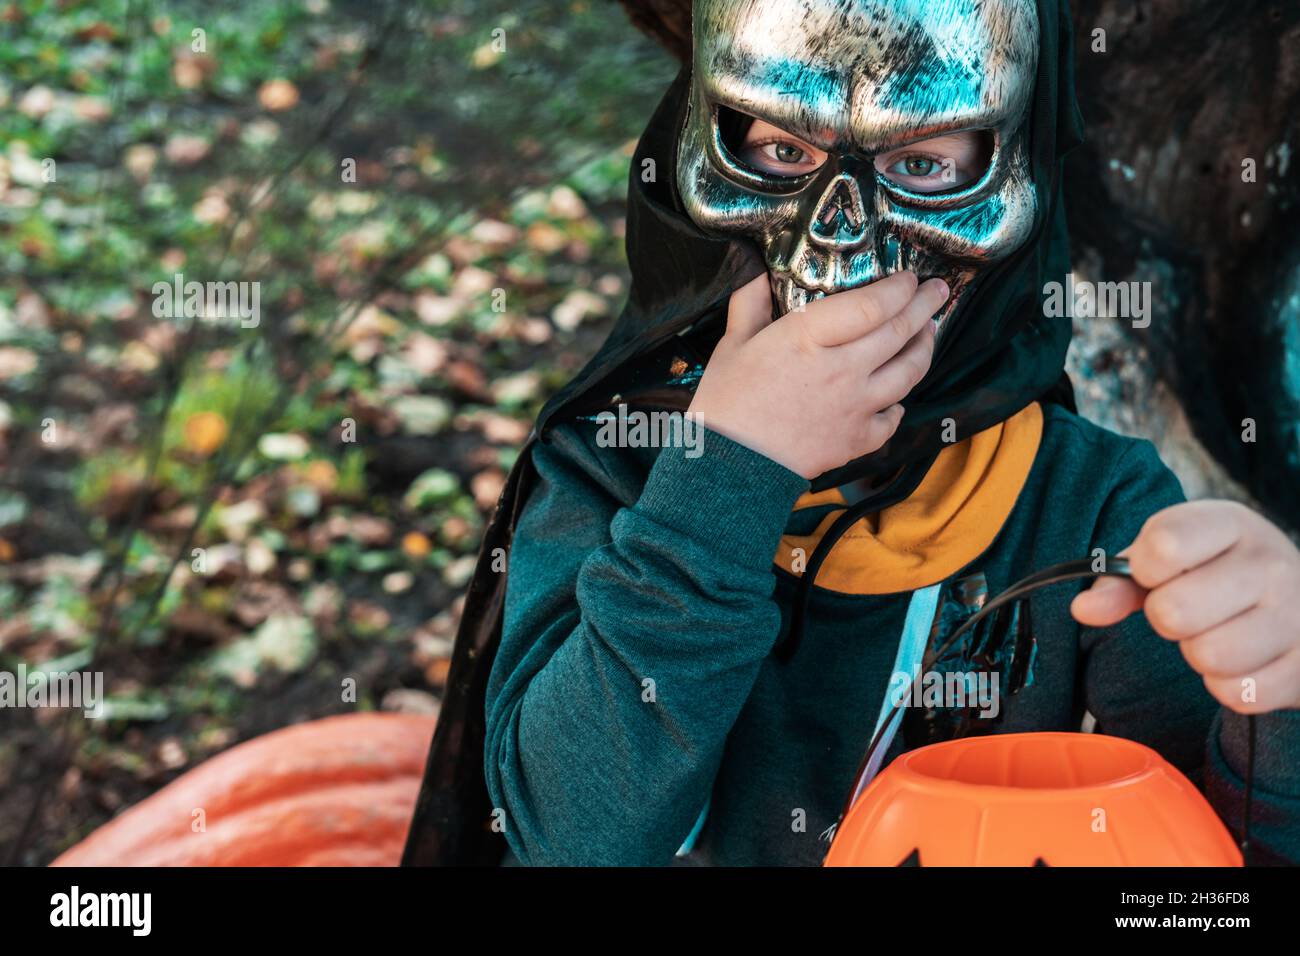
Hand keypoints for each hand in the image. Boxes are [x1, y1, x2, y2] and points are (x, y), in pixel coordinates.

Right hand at [688, 270, 948, 478]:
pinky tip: (898, 397)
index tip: (909, 278)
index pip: (871, 305)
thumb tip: (758, 270)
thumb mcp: (732, 344)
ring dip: (924, 348)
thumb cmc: (727, 402)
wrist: (731, 466)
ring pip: (908, 373)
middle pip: (898, 332)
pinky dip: (900, 405)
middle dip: (925, 307)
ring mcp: (856, 406)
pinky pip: (893, 418)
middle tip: (938, 291)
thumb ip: (750, 303)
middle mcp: (843, 369)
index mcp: (809, 338)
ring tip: (930, 333)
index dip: (898, 289)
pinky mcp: (858, 440)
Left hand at [1072, 500, 1299, 713]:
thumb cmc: (1214, 574)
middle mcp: (1270, 563)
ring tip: (1217, 633)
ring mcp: (1296, 614)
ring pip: (1207, 657)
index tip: (1159, 573)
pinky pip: (1236, 693)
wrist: (1298, 600)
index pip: (1163, 545)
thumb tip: (1082, 610)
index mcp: (1230, 523)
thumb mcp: (1167, 561)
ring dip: (1198, 655)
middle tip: (1188, 611)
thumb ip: (1120, 582)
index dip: (1145, 570)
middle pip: (1174, 611)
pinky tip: (1244, 661)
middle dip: (1167, 620)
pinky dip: (1226, 686)